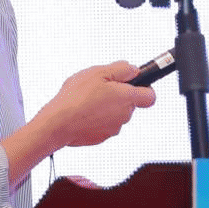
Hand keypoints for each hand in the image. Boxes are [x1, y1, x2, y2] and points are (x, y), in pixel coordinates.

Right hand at [1, 62, 156, 187]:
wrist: (58, 124)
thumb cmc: (76, 97)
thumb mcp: (98, 72)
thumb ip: (121, 69)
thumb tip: (134, 70)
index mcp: (127, 98)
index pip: (150, 96)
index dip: (144, 88)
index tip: (133, 83)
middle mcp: (124, 116)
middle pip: (129, 104)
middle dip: (117, 95)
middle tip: (99, 88)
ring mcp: (113, 129)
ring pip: (114, 114)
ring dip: (105, 107)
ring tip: (86, 100)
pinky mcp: (101, 138)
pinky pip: (102, 124)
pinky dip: (95, 119)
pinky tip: (82, 112)